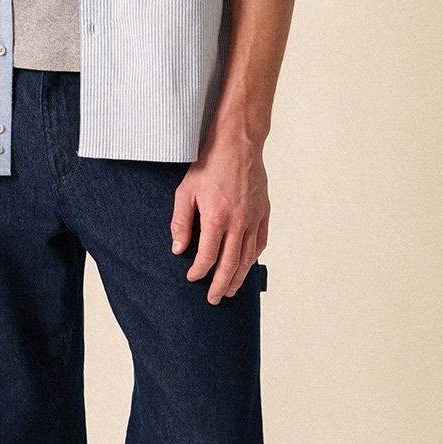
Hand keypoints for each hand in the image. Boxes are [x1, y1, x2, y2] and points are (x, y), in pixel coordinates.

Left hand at [170, 131, 270, 304]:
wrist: (238, 144)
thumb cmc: (209, 165)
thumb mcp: (185, 192)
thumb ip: (181, 222)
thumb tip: (178, 249)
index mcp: (217, 218)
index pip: (208, 256)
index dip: (199, 271)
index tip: (192, 277)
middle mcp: (239, 222)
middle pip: (231, 264)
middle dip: (221, 285)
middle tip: (214, 299)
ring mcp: (254, 218)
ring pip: (248, 257)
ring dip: (239, 277)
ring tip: (231, 291)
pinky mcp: (264, 212)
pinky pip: (261, 242)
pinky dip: (253, 257)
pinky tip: (246, 265)